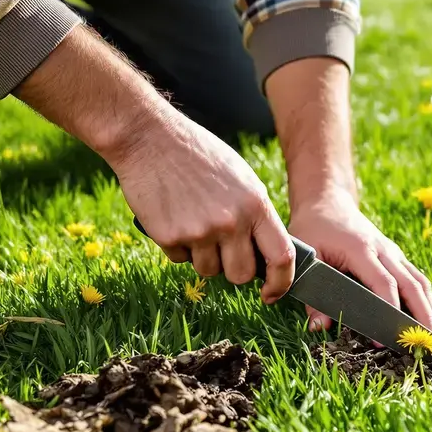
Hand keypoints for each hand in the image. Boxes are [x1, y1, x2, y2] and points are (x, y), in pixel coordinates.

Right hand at [13, 26, 294, 299]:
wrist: (149, 138)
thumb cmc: (198, 156)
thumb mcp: (240, 179)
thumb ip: (254, 215)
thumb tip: (262, 253)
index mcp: (256, 204)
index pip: (281, 257)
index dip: (280, 283)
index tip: (272, 293)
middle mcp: (232, 222)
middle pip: (242, 275)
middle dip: (233, 270)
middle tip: (223, 251)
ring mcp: (200, 231)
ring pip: (209, 271)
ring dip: (203, 257)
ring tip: (193, 222)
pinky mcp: (170, 237)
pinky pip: (180, 259)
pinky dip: (178, 246)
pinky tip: (174, 216)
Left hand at [287, 190, 431, 333]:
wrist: (327, 201)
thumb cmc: (313, 229)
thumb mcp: (306, 258)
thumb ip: (312, 295)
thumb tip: (318, 327)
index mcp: (360, 248)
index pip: (383, 282)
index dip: (387, 311)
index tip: (386, 338)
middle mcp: (383, 249)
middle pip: (411, 283)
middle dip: (422, 314)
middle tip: (429, 344)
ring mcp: (392, 251)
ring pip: (418, 280)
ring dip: (429, 308)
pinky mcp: (394, 255)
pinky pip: (415, 277)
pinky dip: (423, 298)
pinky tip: (426, 317)